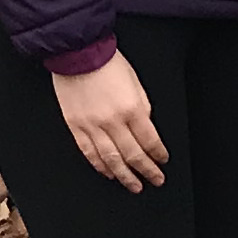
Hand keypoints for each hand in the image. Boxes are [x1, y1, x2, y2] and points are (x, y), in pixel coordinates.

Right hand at [55, 52, 168, 191]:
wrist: (76, 52)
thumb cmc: (106, 61)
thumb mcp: (135, 80)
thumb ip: (142, 106)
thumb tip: (146, 126)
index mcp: (131, 108)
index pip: (149, 140)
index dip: (158, 155)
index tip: (162, 161)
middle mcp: (113, 121)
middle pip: (133, 155)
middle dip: (146, 171)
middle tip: (155, 180)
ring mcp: (92, 126)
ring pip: (111, 160)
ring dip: (125, 176)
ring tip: (134, 186)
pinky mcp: (76, 127)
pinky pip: (89, 153)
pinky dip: (100, 166)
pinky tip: (109, 173)